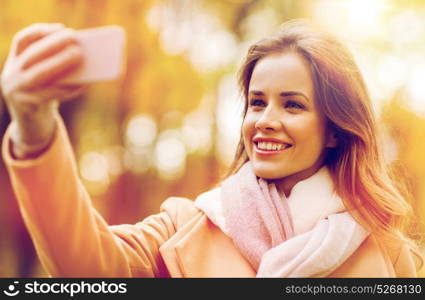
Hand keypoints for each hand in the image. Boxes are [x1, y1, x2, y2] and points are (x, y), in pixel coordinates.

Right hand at [0, 23, 84, 157]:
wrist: (30, 125)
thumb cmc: (44, 96)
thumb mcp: (44, 80)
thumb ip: (56, 67)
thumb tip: (82, 56)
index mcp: (13, 64)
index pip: (22, 41)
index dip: (41, 32)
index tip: (61, 28)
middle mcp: (11, 76)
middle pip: (32, 56)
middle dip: (54, 45)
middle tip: (76, 41)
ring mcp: (16, 92)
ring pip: (39, 74)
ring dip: (61, 63)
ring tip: (81, 56)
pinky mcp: (28, 107)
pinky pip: (51, 94)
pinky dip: (70, 87)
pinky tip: (85, 83)